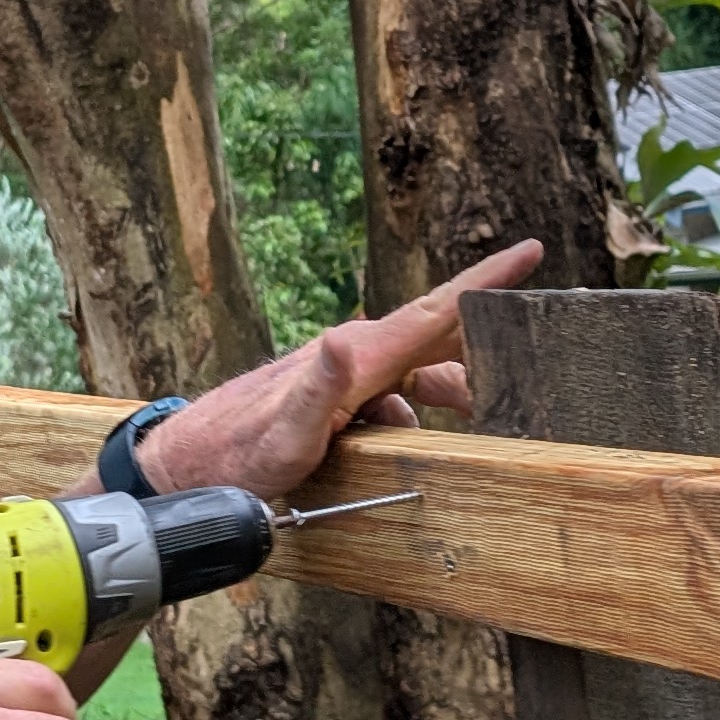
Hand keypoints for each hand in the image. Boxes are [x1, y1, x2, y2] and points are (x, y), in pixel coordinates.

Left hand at [133, 239, 542, 502]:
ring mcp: (345, 374)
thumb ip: (318, 389)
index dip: (487, 282)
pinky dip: (415, 411)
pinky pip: (393, 397)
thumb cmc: (237, 457)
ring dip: (448, 392)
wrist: (188, 469)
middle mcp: (354, 355)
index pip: (434, 313)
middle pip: (438, 341)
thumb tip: (341, 338)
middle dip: (484, 347)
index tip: (531, 250)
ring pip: (417, 375)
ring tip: (477, 417)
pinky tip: (417, 439)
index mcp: (357, 357)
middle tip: (529, 364)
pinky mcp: (336, 396)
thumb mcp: (285, 436)